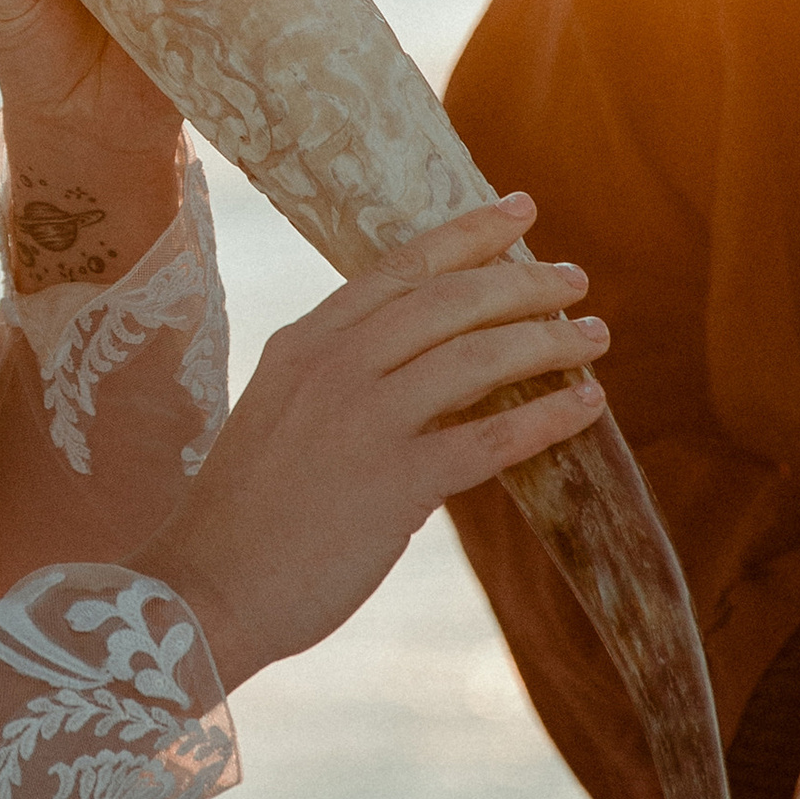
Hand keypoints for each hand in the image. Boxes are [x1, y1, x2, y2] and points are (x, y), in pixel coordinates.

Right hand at [156, 195, 609, 690]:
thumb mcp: (284, 415)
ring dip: (548, 341)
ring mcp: (363, 420)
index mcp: (302, 342)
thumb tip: (436, 375)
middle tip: (575, 279)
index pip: (399, 267)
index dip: (467, 234)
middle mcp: (332, 365)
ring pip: (478, 356)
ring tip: (593, 337)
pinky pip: (491, 438)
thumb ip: (346, 383)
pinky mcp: (395, 483)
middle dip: (523, 281)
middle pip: (449, 299)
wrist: (206, 588)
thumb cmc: (244, 514)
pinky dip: (548, 418)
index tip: (519, 210)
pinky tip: (588, 406)